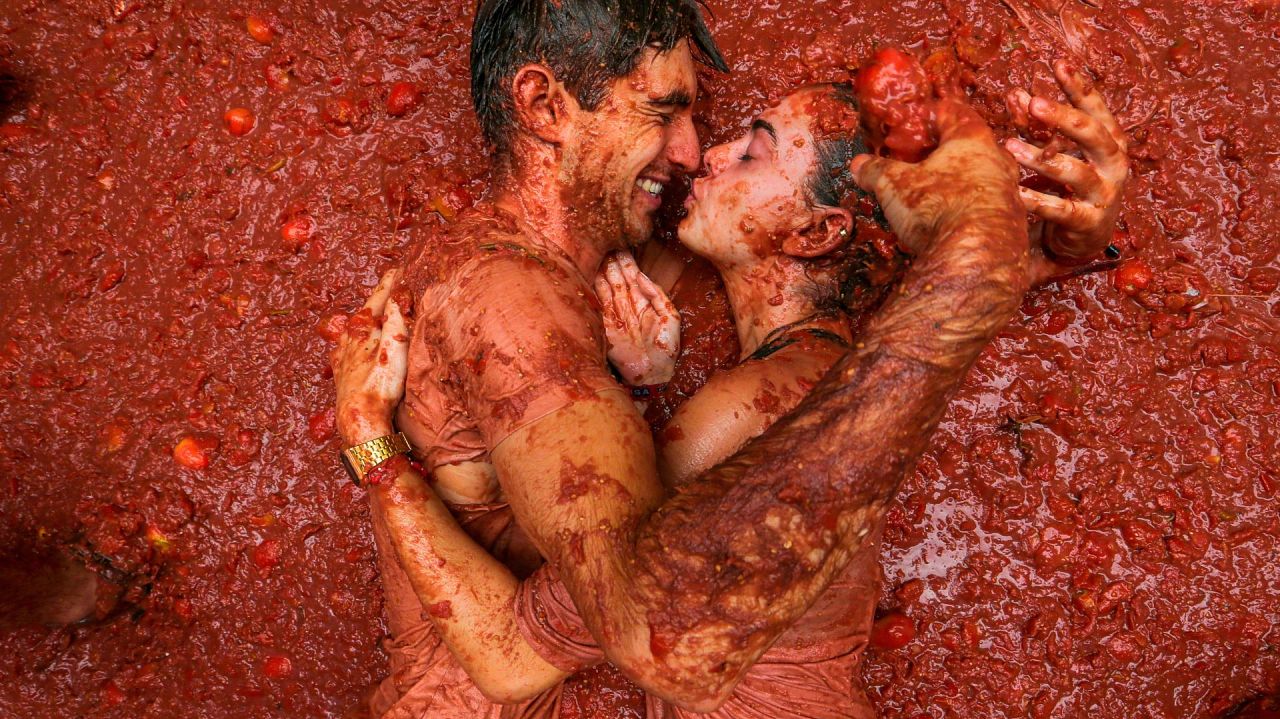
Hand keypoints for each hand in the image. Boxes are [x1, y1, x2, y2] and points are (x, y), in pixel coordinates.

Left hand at [331, 269, 408, 446]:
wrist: (358, 419)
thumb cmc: (379, 386)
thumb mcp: (395, 349)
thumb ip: (396, 321)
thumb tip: (398, 295)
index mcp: (362, 329)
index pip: (378, 299)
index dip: (390, 283)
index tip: (400, 268)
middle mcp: (348, 339)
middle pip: (365, 312)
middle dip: (379, 299)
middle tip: (391, 285)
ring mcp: (342, 356)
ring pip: (354, 329)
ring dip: (366, 319)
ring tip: (375, 313)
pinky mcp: (340, 372)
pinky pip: (345, 348)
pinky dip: (352, 340)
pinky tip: (349, 345)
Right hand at [595, 251, 680, 386]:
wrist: (654, 373)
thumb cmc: (667, 348)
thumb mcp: (670, 316)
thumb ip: (657, 294)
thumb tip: (640, 275)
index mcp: (643, 302)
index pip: (632, 277)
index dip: (626, 262)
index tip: (620, 246)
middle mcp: (627, 306)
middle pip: (616, 279)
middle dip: (611, 262)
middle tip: (605, 244)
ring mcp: (614, 315)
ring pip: (605, 288)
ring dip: (601, 272)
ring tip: (596, 254)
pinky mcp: (604, 326)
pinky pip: (597, 304)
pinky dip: (593, 290)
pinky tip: (590, 275)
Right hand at [850, 97, 1023, 255]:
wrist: (977, 257)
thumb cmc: (936, 207)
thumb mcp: (893, 185)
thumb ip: (875, 171)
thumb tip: (858, 165)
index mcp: (972, 140)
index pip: (951, 112)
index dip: (925, 116)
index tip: (907, 126)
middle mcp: (997, 160)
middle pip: (968, 144)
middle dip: (940, 151)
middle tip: (916, 161)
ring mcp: (1008, 192)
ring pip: (980, 175)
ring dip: (955, 180)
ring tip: (929, 193)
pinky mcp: (1011, 223)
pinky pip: (986, 205)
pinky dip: (966, 206)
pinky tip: (947, 221)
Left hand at [1004, 59, 1128, 280]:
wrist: (1086, 237)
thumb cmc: (1072, 185)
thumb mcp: (1060, 150)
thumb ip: (1040, 125)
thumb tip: (1016, 94)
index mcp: (1111, 141)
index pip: (1097, 108)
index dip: (1079, 86)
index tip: (1059, 64)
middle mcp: (1114, 164)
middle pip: (1092, 135)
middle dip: (1063, 117)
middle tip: (1033, 103)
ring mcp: (1104, 193)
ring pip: (1074, 172)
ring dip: (1041, 159)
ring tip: (1011, 146)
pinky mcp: (1088, 221)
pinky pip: (1060, 209)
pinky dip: (1037, 200)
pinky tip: (1014, 192)